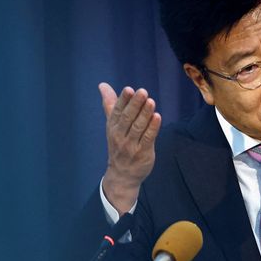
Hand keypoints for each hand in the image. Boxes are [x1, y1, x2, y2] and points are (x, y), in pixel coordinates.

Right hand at [99, 83, 161, 212]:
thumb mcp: (112, 125)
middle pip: (127, 118)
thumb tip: (102, 85)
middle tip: (142, 92)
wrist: (122, 175)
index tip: (129, 89)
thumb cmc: (119, 144)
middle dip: (135, 104)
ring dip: (145, 114)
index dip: (123, 100)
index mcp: (112, 127)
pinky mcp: (143, 153)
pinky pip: (148, 139)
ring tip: (151, 102)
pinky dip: (152, 128)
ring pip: (138, 127)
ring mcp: (131, 145)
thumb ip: (110, 104)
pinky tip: (157, 117)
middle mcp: (120, 135)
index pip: (117, 111)